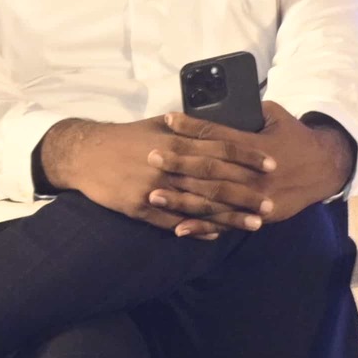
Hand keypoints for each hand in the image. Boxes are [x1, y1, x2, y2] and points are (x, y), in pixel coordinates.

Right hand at [40, 111, 275, 236]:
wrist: (83, 154)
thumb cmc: (127, 137)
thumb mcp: (158, 125)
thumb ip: (190, 128)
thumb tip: (221, 123)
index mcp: (176, 142)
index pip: (221, 148)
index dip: (249, 157)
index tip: (273, 164)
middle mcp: (168, 165)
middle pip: (216, 180)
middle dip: (246, 192)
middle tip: (273, 201)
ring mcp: (153, 188)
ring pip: (198, 204)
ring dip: (229, 216)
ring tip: (255, 224)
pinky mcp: (138, 207)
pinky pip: (172, 220)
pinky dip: (195, 228)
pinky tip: (216, 235)